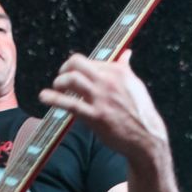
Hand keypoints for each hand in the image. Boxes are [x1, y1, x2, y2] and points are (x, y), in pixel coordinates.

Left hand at [38, 51, 168, 161]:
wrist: (146, 137)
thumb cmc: (140, 112)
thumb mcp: (135, 85)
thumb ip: (126, 68)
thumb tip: (126, 54)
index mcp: (119, 71)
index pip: (90, 61)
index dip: (78, 67)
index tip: (73, 74)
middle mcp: (109, 81)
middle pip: (77, 63)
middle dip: (64, 68)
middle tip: (61, 78)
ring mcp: (101, 98)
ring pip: (71, 80)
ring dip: (59, 82)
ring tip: (56, 88)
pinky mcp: (95, 116)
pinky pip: (70, 104)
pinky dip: (54, 98)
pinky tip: (44, 97)